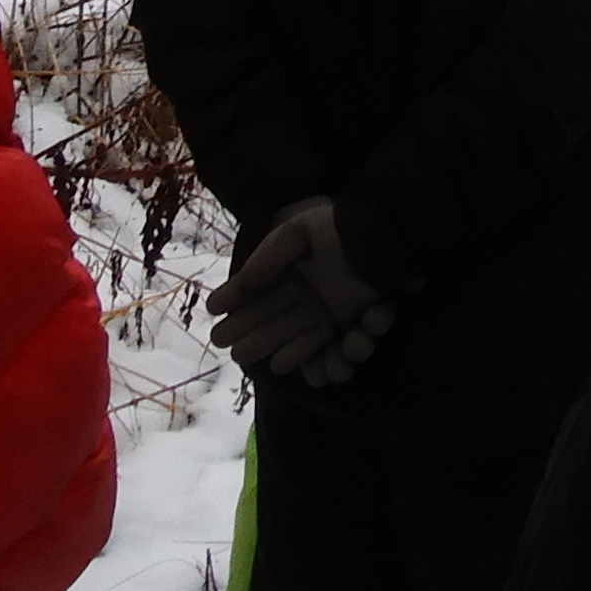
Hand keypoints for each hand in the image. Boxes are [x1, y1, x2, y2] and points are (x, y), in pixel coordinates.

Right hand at [212, 197, 394, 388]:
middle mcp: (306, 297)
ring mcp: (326, 313)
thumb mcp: (295, 234)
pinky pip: (324, 349)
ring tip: (262, 358)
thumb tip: (240, 283)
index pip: (257, 294)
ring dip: (278, 349)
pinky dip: (306, 357)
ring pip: (295, 339)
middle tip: (229, 348)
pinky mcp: (347, 326)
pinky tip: (288, 361)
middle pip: (271, 322)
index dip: (234, 303)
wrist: (379, 237)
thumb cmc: (336, 229)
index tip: (211, 312)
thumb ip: (267, 258)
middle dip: (249, 337)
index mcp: (291, 274)